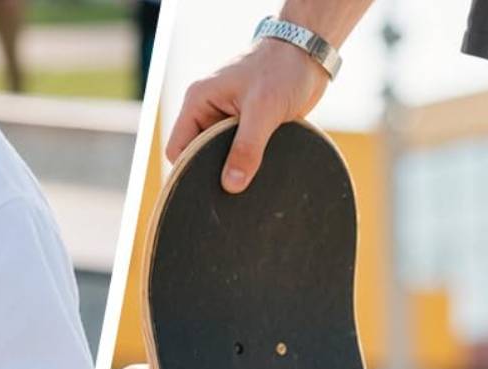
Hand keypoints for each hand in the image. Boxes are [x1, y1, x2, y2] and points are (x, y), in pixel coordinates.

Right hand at [166, 38, 329, 192]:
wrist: (309, 54)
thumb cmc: (282, 69)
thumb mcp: (263, 109)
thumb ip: (246, 148)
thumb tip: (231, 185)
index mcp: (199, 101)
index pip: (177, 147)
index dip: (187, 170)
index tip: (207, 190)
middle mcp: (209, 111)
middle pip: (198, 154)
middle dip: (213, 173)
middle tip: (232, 194)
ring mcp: (227, 119)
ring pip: (220, 156)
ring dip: (234, 168)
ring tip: (250, 184)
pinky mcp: (248, 127)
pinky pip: (240, 152)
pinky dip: (249, 163)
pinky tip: (261, 174)